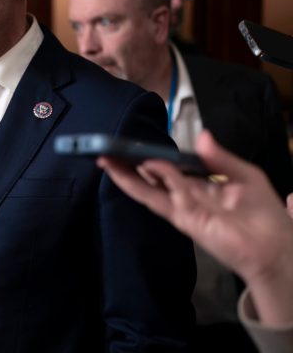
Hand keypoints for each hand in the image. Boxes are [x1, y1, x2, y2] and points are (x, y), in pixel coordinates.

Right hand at [99, 130, 292, 324]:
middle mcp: (188, 197)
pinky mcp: (183, 219)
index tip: (139, 145)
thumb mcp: (245, 174)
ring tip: (106, 159)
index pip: (172, 170)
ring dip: (127, 174)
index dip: (155, 158)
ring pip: (148, 189)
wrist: (275, 247)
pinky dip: (142, 183)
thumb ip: (220, 157)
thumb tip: (201, 135)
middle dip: (131, 166)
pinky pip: (159, 197)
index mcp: (202, 186)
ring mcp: (183, 209)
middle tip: (111, 151)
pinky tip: (130, 169)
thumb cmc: (265, 215)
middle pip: (153, 180)